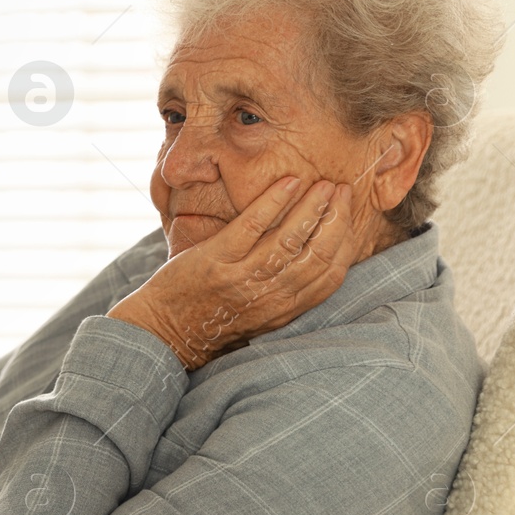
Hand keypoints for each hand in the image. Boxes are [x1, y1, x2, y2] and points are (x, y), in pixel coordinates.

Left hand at [110, 176, 357, 370]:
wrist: (164, 331)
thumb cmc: (214, 318)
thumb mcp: (260, 313)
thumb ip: (286, 292)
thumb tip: (315, 260)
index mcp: (284, 310)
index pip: (330, 275)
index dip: (346, 242)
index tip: (350, 215)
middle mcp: (269, 297)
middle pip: (317, 254)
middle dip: (335, 219)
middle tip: (343, 190)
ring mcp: (241, 279)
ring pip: (289, 239)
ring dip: (311, 208)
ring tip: (324, 185)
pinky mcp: (215, 262)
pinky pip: (251, 227)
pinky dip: (273, 202)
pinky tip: (289, 183)